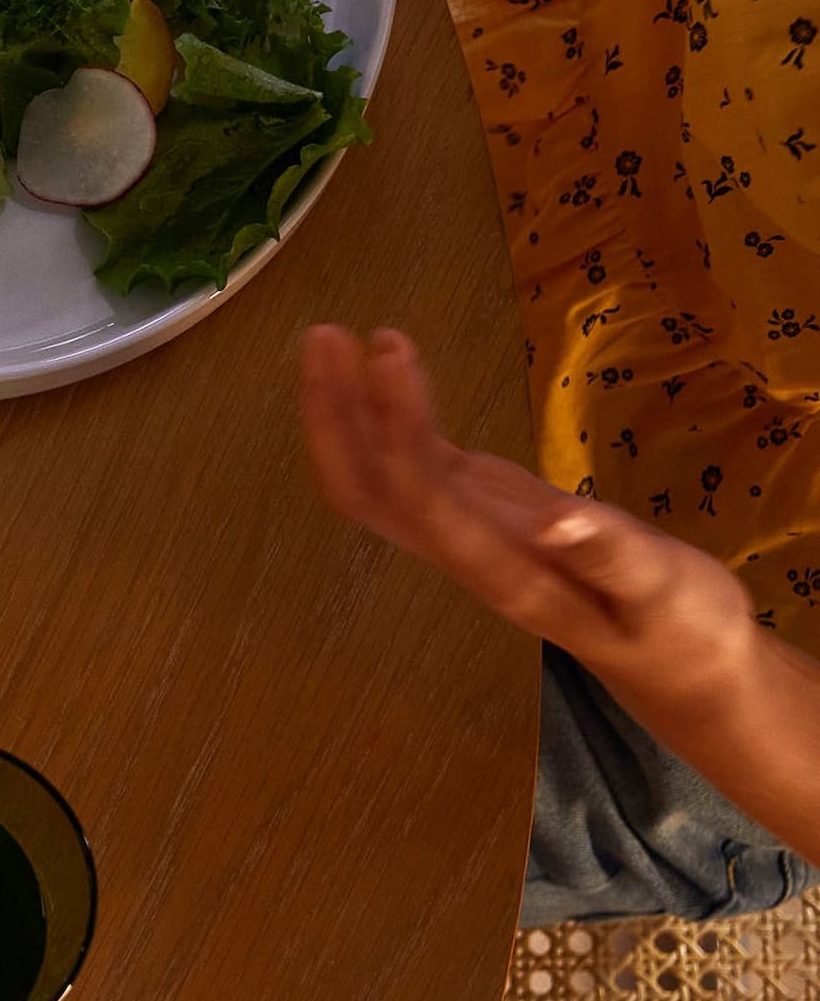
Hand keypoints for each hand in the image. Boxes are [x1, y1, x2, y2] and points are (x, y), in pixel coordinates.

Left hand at [300, 324, 763, 736]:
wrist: (676, 666)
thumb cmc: (678, 629)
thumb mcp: (662, 593)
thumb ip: (613, 558)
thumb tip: (559, 521)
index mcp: (500, 568)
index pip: (423, 496)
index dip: (395, 426)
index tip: (386, 350)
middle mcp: (462, 548)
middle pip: (370, 489)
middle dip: (336, 417)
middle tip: (321, 334)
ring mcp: (463, 528)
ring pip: (380, 475)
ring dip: (346, 412)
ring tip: (330, 337)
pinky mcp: (480, 509)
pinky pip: (415, 463)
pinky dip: (389, 417)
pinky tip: (383, 369)